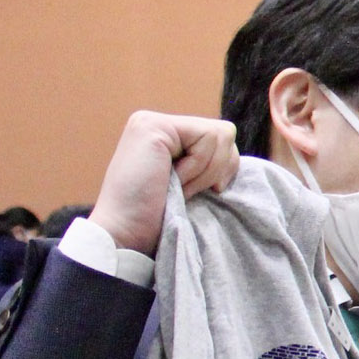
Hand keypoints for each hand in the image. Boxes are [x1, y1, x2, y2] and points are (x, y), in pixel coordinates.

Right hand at [89, 111, 239, 254]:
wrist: (126, 236)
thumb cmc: (159, 220)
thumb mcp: (193, 184)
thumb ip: (210, 160)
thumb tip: (233, 140)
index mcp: (168, 137)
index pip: (222, 138)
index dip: (225, 169)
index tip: (198, 192)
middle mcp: (158, 124)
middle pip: (225, 133)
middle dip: (218, 169)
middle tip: (185, 191)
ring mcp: (152, 122)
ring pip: (220, 135)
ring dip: (205, 172)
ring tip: (176, 187)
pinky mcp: (153, 127)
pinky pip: (208, 139)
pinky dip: (198, 168)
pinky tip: (172, 181)